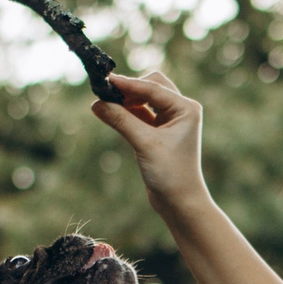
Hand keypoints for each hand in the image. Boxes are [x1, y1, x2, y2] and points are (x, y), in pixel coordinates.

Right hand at [92, 72, 207, 217]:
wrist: (180, 202)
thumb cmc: (170, 174)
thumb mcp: (144, 143)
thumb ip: (121, 120)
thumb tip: (96, 103)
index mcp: (185, 108)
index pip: (153, 88)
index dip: (128, 84)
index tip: (106, 80)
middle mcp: (181, 110)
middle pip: (151, 87)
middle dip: (129, 90)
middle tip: (106, 94)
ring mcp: (170, 121)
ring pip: (145, 100)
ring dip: (126, 101)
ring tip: (104, 104)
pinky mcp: (159, 133)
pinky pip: (140, 115)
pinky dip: (127, 113)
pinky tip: (109, 114)